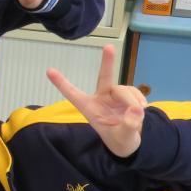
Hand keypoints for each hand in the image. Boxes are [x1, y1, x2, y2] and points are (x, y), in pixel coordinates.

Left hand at [46, 44, 145, 158]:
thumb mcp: (123, 139)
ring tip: (138, 115)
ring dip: (133, 101)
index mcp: (90, 109)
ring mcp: (114, 95)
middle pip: (104, 77)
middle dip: (107, 62)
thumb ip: (129, 125)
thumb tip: (136, 110)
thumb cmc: (120, 141)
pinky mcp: (127, 95)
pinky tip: (141, 110)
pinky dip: (140, 100)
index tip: (49, 71)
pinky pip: (135, 92)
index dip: (62, 83)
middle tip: (108, 46)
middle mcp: (101, 98)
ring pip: (125, 90)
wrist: (131, 143)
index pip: (73, 94)